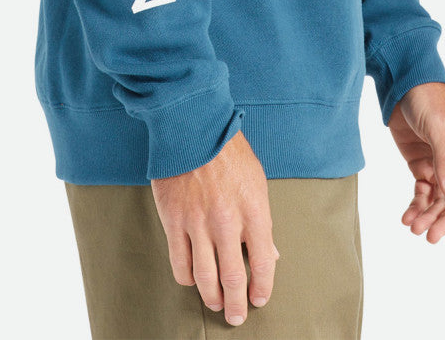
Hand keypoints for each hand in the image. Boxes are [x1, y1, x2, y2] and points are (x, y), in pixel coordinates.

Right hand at [151, 129, 279, 326]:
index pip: (263, 262)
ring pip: (205, 278)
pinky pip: (179, 263)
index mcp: (254, 210)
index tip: (259, 298)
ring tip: (215, 304)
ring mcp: (198, 223)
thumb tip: (270, 253)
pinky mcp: (174, 221)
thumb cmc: (228, 151)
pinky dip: (187, 278)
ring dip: (211, 298)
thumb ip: (262, 219)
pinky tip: (192, 279)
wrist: (193, 128)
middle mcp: (227, 221)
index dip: (263, 287)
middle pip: (234, 279)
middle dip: (236, 305)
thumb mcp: (257, 181)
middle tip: (236, 317)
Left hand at [388, 81, 444, 242]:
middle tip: (431, 235)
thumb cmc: (429, 98)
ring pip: (441, 199)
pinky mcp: (423, 165)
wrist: (404, 84)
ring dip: (430, 215)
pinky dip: (417, 205)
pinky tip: (407, 217)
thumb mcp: (439, 126)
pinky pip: (424, 191)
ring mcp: (442, 164)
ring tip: (415, 229)